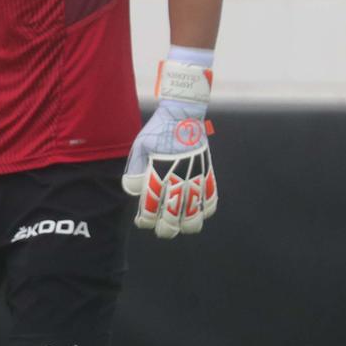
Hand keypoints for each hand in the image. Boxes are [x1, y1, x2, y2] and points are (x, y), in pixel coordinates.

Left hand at [122, 57, 217, 238]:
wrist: (182, 114)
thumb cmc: (156, 131)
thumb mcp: (139, 148)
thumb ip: (135, 171)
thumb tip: (133, 192)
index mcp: (159, 171)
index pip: (152, 205)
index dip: (147, 219)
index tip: (143, 223)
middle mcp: (178, 176)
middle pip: (175, 214)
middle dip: (167, 228)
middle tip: (161, 231)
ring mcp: (195, 175)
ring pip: (195, 210)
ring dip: (188, 224)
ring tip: (181, 228)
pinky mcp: (207, 171)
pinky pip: (212, 195)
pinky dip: (207, 209)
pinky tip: (200, 215)